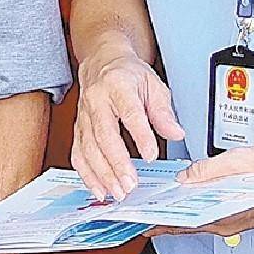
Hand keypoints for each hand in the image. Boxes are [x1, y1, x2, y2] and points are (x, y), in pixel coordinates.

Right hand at [71, 52, 184, 199]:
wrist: (101, 62)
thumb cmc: (128, 74)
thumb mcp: (153, 84)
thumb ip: (163, 112)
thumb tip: (175, 133)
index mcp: (118, 86)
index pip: (130, 113)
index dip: (140, 136)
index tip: (150, 155)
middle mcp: (97, 101)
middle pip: (104, 136)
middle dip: (117, 163)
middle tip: (130, 184)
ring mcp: (84, 116)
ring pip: (88, 148)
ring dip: (102, 174)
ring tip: (117, 192)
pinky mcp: (78, 129)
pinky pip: (78, 154)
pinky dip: (87, 175)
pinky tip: (99, 189)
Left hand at [145, 146, 253, 238]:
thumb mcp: (236, 164)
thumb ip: (205, 170)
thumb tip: (184, 176)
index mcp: (220, 218)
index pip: (177, 225)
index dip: (154, 223)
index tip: (136, 222)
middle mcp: (225, 225)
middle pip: (185, 224)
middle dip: (162, 217)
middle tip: (142, 210)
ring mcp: (234, 221)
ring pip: (198, 219)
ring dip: (179, 212)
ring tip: (162, 202)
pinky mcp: (242, 214)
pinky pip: (211, 213)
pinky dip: (197, 207)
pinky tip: (194, 196)